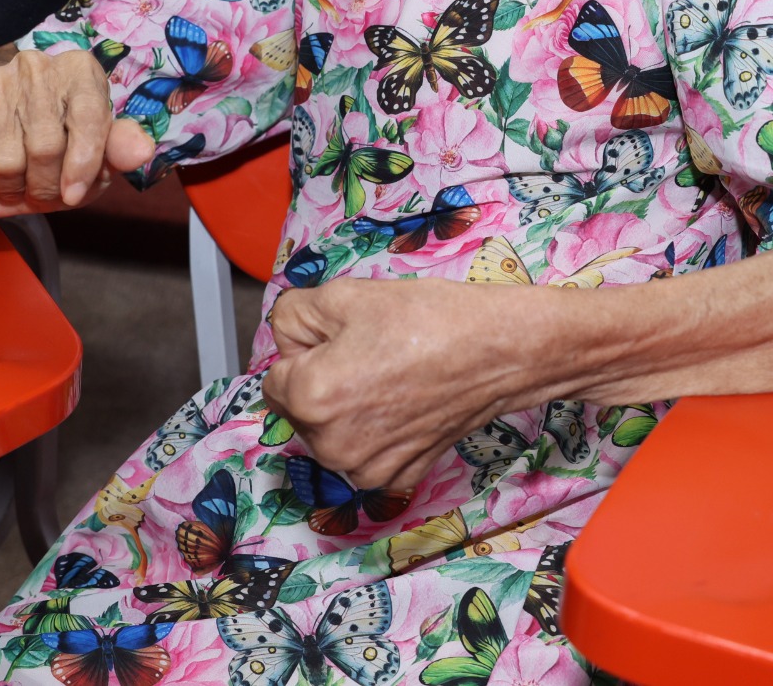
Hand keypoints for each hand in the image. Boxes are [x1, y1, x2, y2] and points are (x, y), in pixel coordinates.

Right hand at [0, 44, 152, 218]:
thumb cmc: (56, 127)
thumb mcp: (95, 136)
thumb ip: (118, 146)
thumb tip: (141, 152)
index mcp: (78, 71)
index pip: (89, 118)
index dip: (85, 165)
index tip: (75, 194)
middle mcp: (34, 70)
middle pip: (46, 148)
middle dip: (47, 186)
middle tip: (45, 191)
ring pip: (4, 164)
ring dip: (11, 192)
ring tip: (17, 185)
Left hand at [265, 277, 543, 490]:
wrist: (498, 350)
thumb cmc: (427, 320)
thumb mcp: (344, 295)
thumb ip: (292, 317)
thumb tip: (285, 344)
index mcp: (310, 398)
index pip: (274, 376)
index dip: (306, 351)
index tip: (343, 339)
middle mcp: (331, 446)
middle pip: (301, 409)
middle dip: (322, 382)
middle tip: (370, 354)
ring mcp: (366, 469)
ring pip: (331, 434)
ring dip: (347, 410)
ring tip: (391, 378)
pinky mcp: (397, 477)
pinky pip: (365, 452)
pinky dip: (377, 432)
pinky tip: (406, 403)